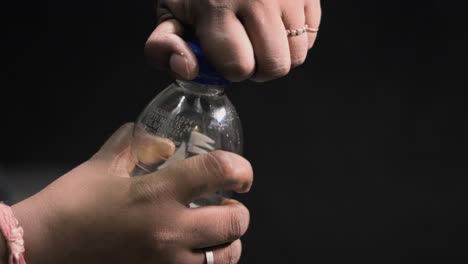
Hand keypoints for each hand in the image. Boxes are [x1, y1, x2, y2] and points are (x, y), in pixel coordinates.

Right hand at [12, 123, 252, 262]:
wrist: (43, 249)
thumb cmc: (72, 204)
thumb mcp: (104, 164)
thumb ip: (140, 144)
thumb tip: (168, 144)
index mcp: (156, 193)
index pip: (217, 170)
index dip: (240, 168)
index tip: (241, 172)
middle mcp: (168, 231)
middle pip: (235, 221)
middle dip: (239, 210)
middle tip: (228, 203)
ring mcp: (166, 263)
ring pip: (226, 256)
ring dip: (230, 241)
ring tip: (217, 232)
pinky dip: (210, 263)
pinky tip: (198, 252)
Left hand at [145, 0, 320, 81]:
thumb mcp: (170, 12)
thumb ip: (164, 47)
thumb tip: (188, 69)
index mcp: (218, 5)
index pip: (239, 67)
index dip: (231, 70)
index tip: (225, 56)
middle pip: (275, 66)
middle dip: (258, 68)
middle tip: (245, 50)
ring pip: (297, 55)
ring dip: (278, 56)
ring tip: (260, 37)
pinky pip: (311, 36)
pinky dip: (294, 40)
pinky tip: (276, 25)